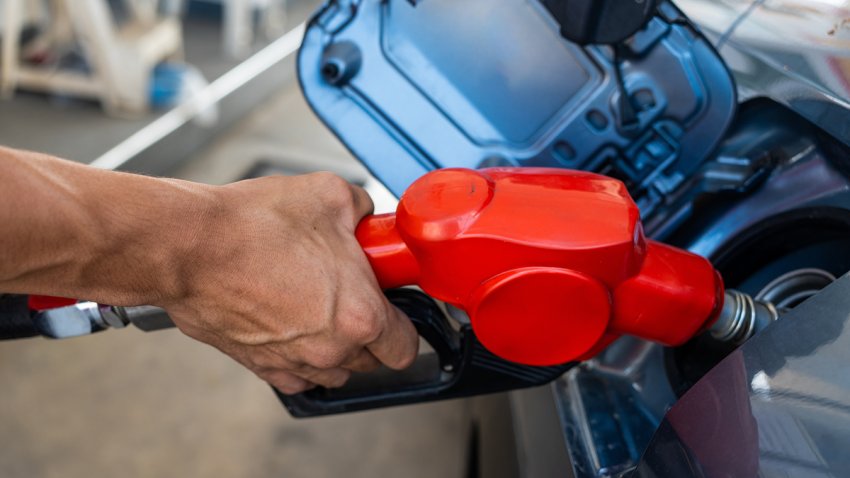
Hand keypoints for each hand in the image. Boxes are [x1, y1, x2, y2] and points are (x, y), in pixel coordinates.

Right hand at [159, 172, 418, 393]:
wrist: (189, 246)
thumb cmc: (253, 225)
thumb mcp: (331, 195)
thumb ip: (365, 211)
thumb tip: (367, 219)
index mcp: (360, 315)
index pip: (406, 346)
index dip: (404, 324)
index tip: (394, 307)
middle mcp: (331, 349)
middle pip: (373, 360)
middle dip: (371, 332)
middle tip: (354, 294)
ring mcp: (295, 362)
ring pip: (335, 370)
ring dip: (337, 346)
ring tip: (319, 305)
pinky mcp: (260, 366)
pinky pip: (297, 375)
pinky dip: (301, 357)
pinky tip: (292, 322)